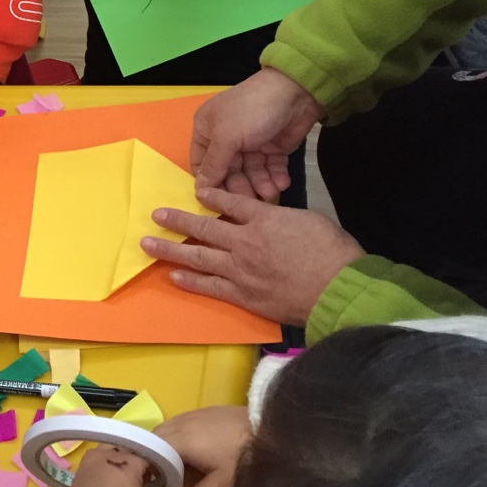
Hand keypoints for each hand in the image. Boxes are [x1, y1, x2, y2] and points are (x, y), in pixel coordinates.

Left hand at [45, 447, 196, 486]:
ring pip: (108, 454)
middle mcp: (103, 454)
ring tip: (130, 485)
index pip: (148, 454)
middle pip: (127, 450)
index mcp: (124, 458)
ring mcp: (86, 464)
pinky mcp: (76, 477)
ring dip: (120, 464)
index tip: (165, 481)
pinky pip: (95, 465)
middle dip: (138, 462)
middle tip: (147, 483)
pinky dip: (106, 471)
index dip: (159, 467)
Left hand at [143, 187, 363, 323]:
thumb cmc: (332, 252)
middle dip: (177, 220)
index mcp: (263, 219)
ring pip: (197, 256)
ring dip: (170, 249)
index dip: (211, 196)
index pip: (230, 203)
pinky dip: (190, 280)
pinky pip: (209, 286)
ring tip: (147, 245)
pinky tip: (173, 275)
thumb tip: (271, 219)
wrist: (338, 289)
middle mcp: (244, 242)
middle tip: (156, 215)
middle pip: (204, 228)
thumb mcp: (308, 220)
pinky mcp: (242, 295)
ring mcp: (240, 270)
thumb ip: (282, 218)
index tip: (196, 191)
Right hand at [153, 406, 251, 486]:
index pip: (151, 451)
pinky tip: (186, 448)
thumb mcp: (223, 483)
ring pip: (163, 428)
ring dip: (161, 444)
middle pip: (154, 438)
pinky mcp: (199, 411)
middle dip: (152, 455)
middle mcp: (179, 424)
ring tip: (169, 463)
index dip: (147, 466)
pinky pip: (175, 422)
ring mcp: (188, 415)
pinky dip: (172, 435)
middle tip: (157, 475)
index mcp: (180, 441)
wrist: (265, 428)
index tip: (148, 482)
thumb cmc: (242, 456)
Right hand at [191, 68, 323, 198]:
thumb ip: (212, 165)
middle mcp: (226, 138)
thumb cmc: (251, 111)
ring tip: (271, 191)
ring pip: (250, 173)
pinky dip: (275, 177)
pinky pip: (269, 169)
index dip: (209, 182)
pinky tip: (281, 183)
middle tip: (251, 200)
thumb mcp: (226, 136)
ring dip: (260, 183)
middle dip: (240, 186)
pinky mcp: (272, 149)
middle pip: (228, 172)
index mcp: (207, 130)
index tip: (218, 201)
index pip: (202, 164)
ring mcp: (250, 144)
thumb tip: (198, 191)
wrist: (295, 93)